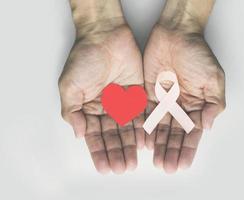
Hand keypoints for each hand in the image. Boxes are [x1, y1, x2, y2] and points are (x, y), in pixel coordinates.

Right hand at [59, 0, 144, 173]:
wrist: (105, 36)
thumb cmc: (85, 58)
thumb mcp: (69, 86)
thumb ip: (71, 112)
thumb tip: (77, 134)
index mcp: (89, 108)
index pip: (95, 136)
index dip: (99, 152)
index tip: (104, 168)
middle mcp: (107, 108)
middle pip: (113, 136)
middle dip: (117, 153)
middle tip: (121, 168)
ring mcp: (124, 102)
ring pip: (128, 129)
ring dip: (130, 146)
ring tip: (132, 162)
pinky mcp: (139, 94)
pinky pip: (142, 115)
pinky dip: (143, 129)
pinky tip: (144, 143)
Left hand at [143, 0, 225, 172]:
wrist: (176, 34)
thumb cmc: (197, 54)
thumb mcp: (214, 79)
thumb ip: (213, 105)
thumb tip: (206, 127)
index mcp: (196, 105)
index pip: (191, 133)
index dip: (187, 149)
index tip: (182, 164)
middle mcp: (179, 106)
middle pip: (174, 134)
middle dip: (171, 151)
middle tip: (166, 167)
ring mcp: (163, 101)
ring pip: (160, 128)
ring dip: (158, 145)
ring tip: (156, 161)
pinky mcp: (148, 94)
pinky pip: (145, 115)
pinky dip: (145, 129)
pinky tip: (144, 142)